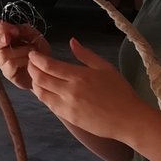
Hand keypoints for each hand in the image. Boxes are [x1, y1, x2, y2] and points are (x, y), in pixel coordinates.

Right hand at [0, 18, 48, 90]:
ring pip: (3, 53)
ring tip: (32, 53)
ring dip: (20, 51)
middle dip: (2, 38)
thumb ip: (25, 29)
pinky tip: (30, 62)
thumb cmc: (40, 54)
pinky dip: (22, 60)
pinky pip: (10, 64)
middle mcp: (2, 49)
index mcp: (6, 36)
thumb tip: (14, 27)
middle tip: (14, 36)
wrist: (47, 70)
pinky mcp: (7, 73)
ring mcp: (3, 62)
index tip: (13, 29)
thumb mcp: (36, 36)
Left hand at [27, 37, 148, 142]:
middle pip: (40, 78)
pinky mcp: (68, 118)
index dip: (36, 59)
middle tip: (32, 63)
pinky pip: (49, 104)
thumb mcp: (105, 67)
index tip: (33, 54)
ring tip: (36, 76)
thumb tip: (71, 41)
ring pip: (41, 93)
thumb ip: (85, 54)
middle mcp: (69, 91)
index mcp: (79, 76)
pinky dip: (43, 95)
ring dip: (35, 83)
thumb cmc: (120, 91)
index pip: (48, 65)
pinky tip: (45, 89)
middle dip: (32, 69)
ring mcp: (67, 106)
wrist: (128, 119)